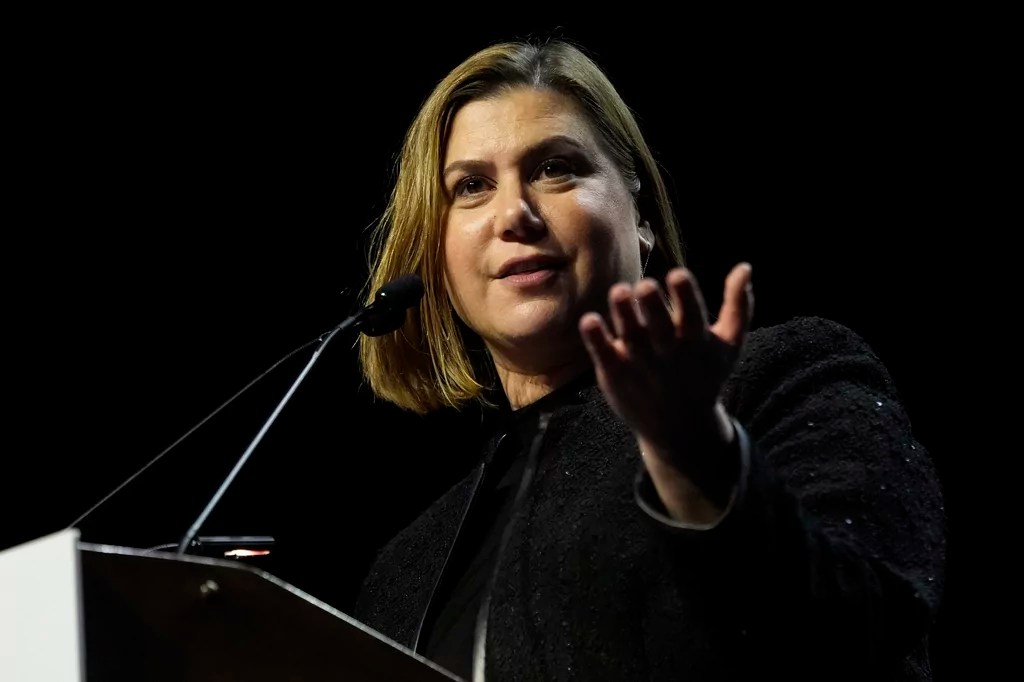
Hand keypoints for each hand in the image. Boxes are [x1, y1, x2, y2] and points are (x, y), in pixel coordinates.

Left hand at [579, 263, 753, 473]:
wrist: (679, 429)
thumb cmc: (705, 375)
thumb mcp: (730, 344)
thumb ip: (738, 305)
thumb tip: (745, 266)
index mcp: (696, 341)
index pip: (692, 315)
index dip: (685, 295)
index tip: (678, 274)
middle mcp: (667, 352)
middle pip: (659, 326)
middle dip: (652, 305)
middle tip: (644, 285)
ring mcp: (639, 363)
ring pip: (630, 335)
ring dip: (623, 313)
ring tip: (618, 291)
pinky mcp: (615, 372)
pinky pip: (602, 353)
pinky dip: (596, 338)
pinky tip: (589, 320)